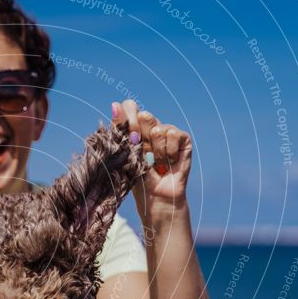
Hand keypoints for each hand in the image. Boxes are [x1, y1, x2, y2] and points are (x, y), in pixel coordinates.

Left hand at [112, 100, 191, 215]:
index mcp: (134, 128)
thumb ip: (121, 128)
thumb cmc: (138, 177)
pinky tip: (169, 162)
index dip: (128, 118)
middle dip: (139, 136)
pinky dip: (169, 151)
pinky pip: (173, 134)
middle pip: (144, 115)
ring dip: (155, 151)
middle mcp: (151, 126)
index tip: (128, 136)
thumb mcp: (126, 152)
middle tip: (142, 154)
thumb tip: (115, 103)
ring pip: (158, 129)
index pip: (130, 107)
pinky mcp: (182, 138)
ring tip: (157, 164)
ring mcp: (167, 131)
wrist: (156, 196)